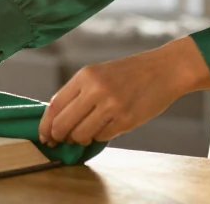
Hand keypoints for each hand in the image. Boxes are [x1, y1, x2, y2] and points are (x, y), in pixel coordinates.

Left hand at [38, 36, 209, 145]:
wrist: (165, 70)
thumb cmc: (129, 73)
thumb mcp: (99, 74)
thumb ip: (78, 94)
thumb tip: (55, 121)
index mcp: (86, 75)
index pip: (54, 106)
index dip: (45, 125)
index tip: (44, 136)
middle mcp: (96, 90)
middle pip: (63, 125)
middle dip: (59, 137)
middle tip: (61, 140)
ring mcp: (112, 106)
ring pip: (81, 135)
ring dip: (80, 139)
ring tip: (87, 131)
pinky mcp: (126, 121)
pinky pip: (101, 137)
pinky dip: (99, 136)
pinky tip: (107, 126)